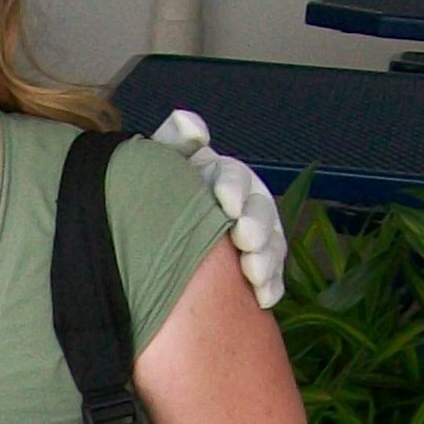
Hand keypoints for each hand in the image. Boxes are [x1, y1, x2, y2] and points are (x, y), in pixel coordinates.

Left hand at [153, 108, 285, 309]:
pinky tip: (263, 298)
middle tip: (244, 239)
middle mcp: (245, 205)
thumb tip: (192, 125)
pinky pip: (272, 278)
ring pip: (271, 245)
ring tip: (253, 273)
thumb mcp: (160, 164)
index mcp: (223, 178)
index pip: (234, 176)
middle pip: (261, 212)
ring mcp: (255, 238)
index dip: (233, 187)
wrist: (152, 239)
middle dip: (256, 225)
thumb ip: (174, 141)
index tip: (226, 202)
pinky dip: (271, 287)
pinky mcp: (258, 269)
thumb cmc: (158, 196)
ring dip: (267, 259)